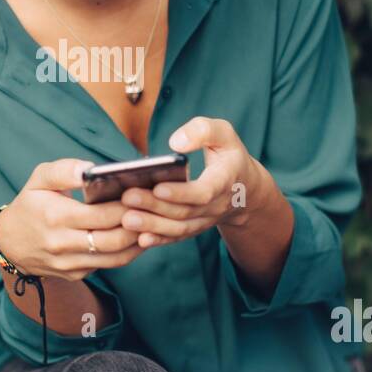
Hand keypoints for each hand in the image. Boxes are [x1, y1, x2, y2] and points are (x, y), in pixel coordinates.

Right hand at [0, 158, 147, 281]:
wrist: (10, 243)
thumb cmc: (30, 204)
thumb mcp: (38, 179)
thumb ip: (64, 170)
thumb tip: (90, 169)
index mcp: (55, 217)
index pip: (101, 215)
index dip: (126, 206)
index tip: (143, 194)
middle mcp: (62, 244)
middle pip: (113, 239)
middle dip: (138, 225)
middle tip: (154, 210)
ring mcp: (69, 263)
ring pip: (116, 257)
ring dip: (138, 242)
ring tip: (151, 224)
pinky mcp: (75, 274)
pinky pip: (108, 265)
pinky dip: (126, 251)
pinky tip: (136, 237)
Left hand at [119, 117, 269, 247]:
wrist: (244, 188)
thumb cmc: (228, 155)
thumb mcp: (225, 134)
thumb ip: (203, 131)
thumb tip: (176, 142)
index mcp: (224, 180)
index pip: (204, 192)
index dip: (181, 193)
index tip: (158, 187)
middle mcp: (216, 205)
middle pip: (185, 211)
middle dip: (155, 206)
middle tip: (127, 198)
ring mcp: (205, 220)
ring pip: (179, 228)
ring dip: (153, 226)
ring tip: (127, 218)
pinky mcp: (195, 227)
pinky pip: (177, 237)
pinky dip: (159, 240)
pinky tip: (140, 238)